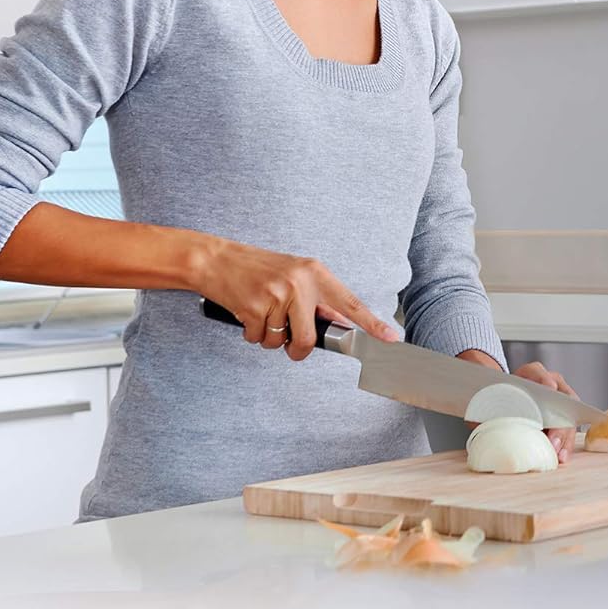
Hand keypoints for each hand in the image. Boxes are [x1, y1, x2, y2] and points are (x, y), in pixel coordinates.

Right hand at [197, 236, 399, 361]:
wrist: (216, 259)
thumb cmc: (257, 268)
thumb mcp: (293, 274)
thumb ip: (314, 298)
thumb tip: (335, 322)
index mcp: (315, 273)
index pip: (349, 303)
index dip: (372, 323)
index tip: (391, 338)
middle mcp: (299, 283)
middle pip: (308, 338)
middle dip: (296, 349)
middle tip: (288, 343)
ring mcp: (276, 296)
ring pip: (279, 342)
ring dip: (268, 337)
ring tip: (260, 313)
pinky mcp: (253, 308)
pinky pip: (258, 339)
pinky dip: (250, 333)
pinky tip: (246, 312)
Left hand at [457, 351, 580, 463]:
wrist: (502, 400)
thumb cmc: (498, 397)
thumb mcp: (490, 399)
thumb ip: (488, 407)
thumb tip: (482, 422)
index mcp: (530, 374)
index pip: (538, 372)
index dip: (544, 380)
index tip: (549, 388)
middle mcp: (550, 384)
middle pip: (561, 399)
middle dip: (559, 422)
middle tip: (552, 439)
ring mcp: (559, 402)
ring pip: (569, 417)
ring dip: (565, 438)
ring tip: (559, 454)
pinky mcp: (561, 420)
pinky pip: (568, 431)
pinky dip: (565, 445)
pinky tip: (561, 457)